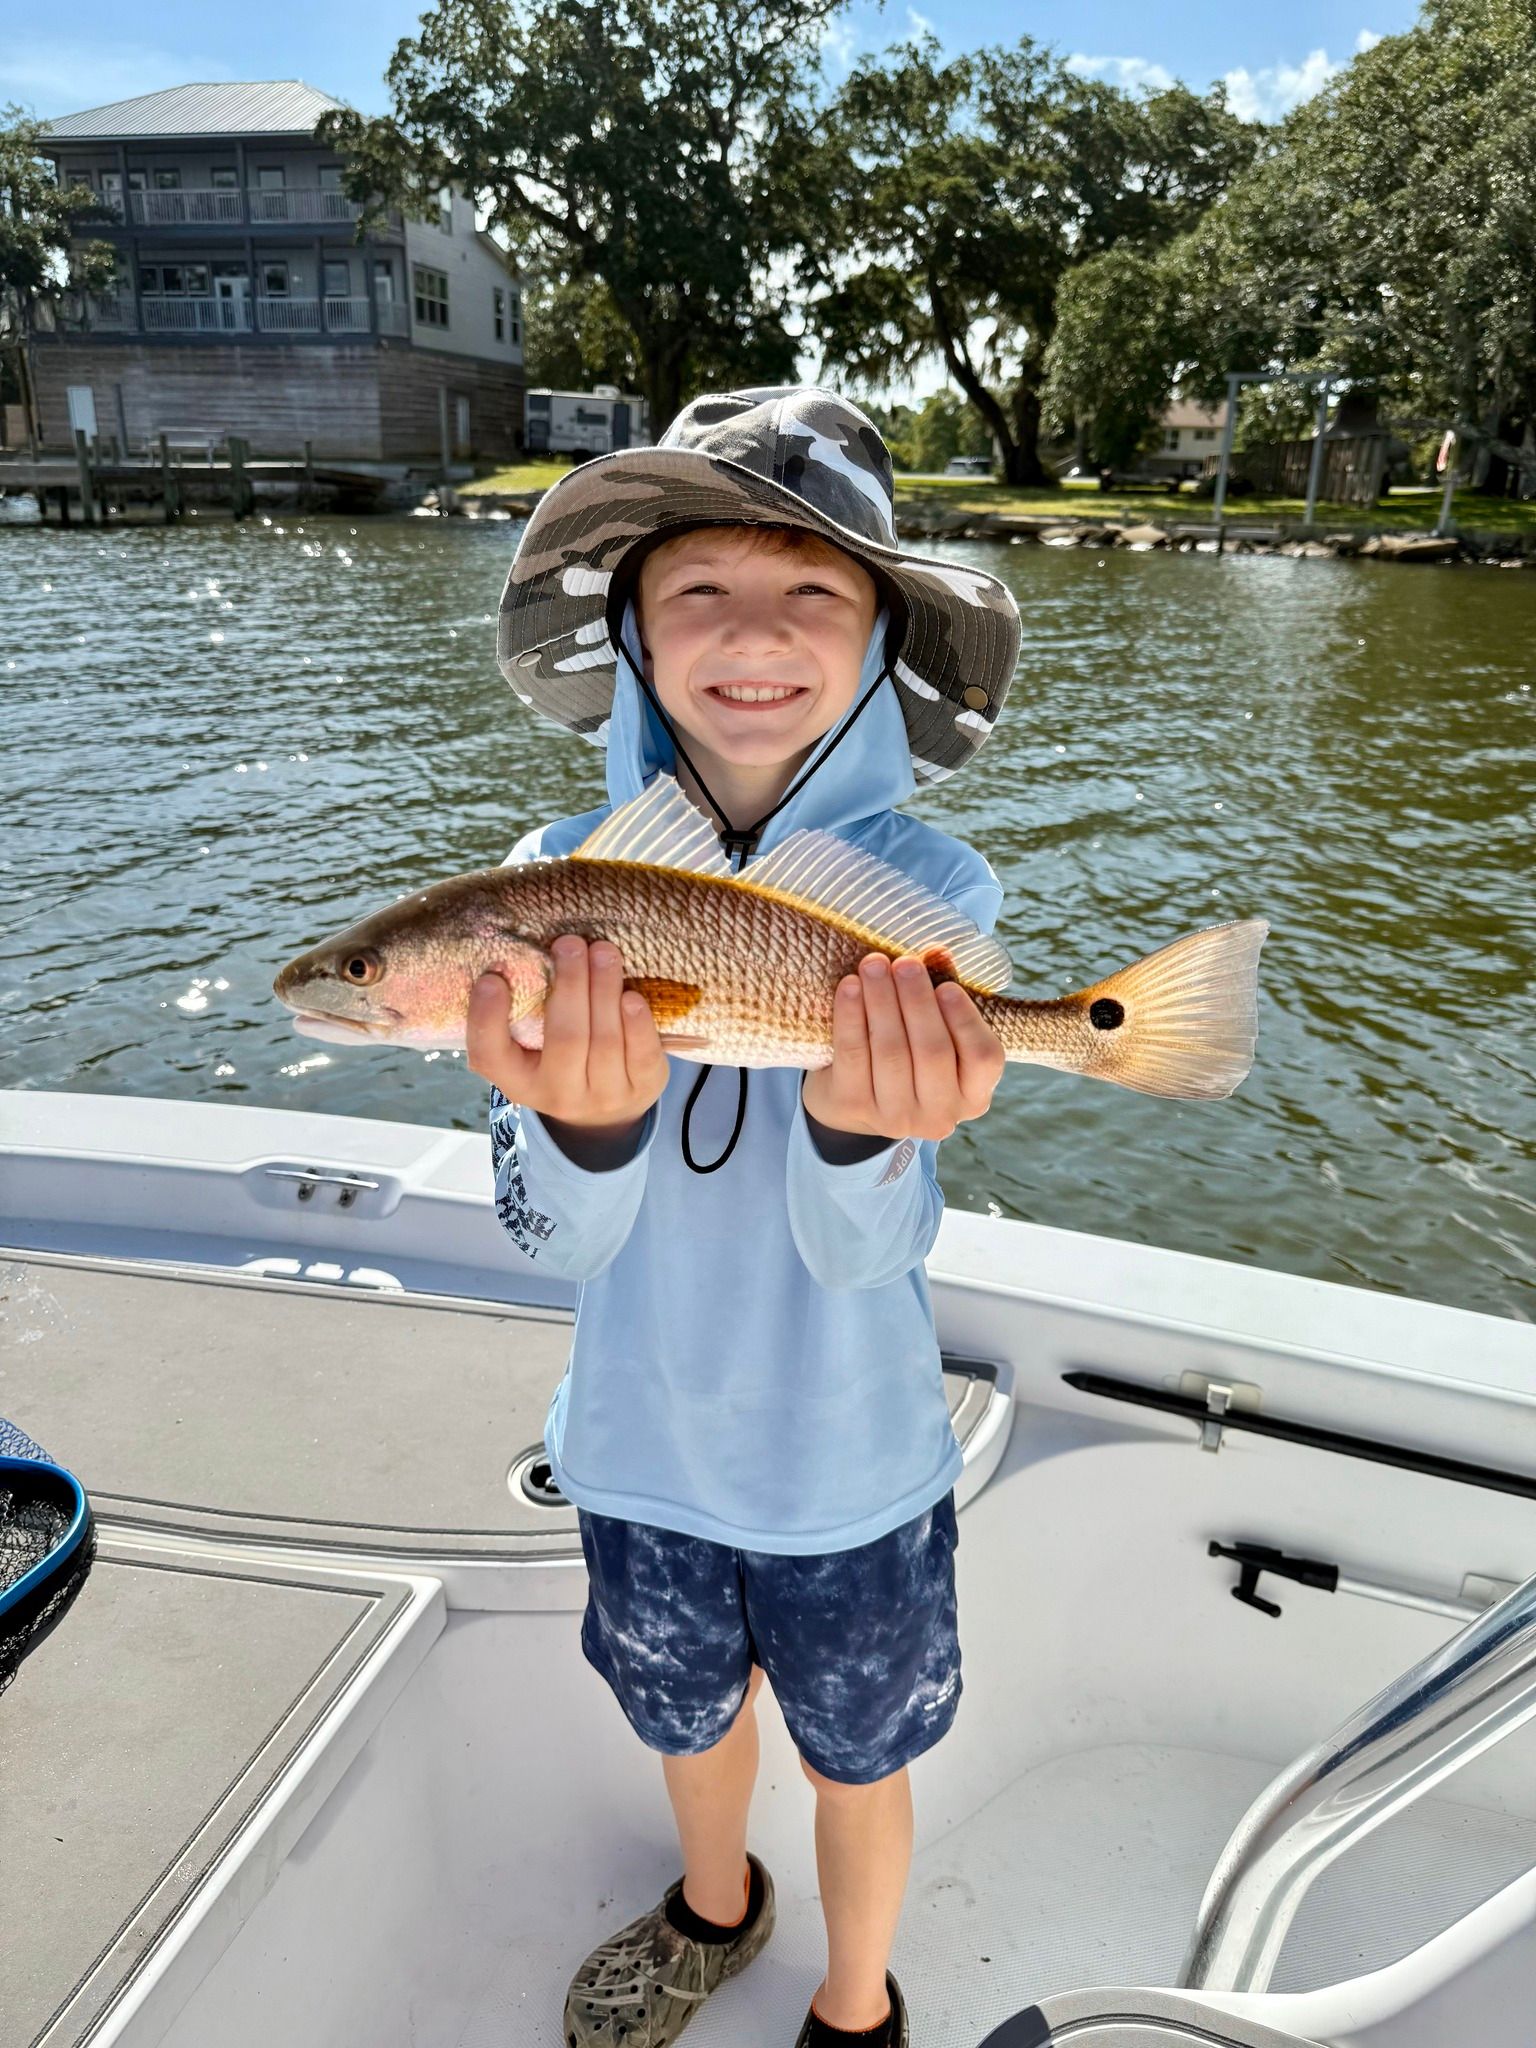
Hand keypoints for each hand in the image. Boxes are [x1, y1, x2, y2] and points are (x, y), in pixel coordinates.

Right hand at [465, 935, 669, 1140]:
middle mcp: (557, 1095)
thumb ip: (524, 1008)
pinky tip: (631, 995)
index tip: (491, 978)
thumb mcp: (530, 1046)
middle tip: (569, 944)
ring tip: (603, 951)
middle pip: (565, 1040)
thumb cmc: (559, 1058)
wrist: (606, 1112)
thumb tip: (526, 947)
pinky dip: (637, 1023)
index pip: (490, 1056)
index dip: (486, 1019)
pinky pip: (641, 1056)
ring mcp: (603, 1096)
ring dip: (604, 991)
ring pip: (605, 1043)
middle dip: (570, 986)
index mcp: (516, 1080)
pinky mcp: (642, 1089)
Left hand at [801, 953, 1004, 1143]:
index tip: (946, 986)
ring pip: (891, 1052)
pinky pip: (852, 1055)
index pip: (983, 1058)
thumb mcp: (935, 1030)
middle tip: (905, 963)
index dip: (965, 1020)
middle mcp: (940, 1114)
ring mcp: (896, 1117)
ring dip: (882, 1001)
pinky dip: (850, 1016)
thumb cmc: (908, 1052)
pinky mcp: (854, 1108)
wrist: (853, 1097)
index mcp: (973, 1095)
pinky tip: (850, 986)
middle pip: (932, 1052)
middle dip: (917, 1001)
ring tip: (874, 964)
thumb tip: (939, 952)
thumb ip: (942, 994)